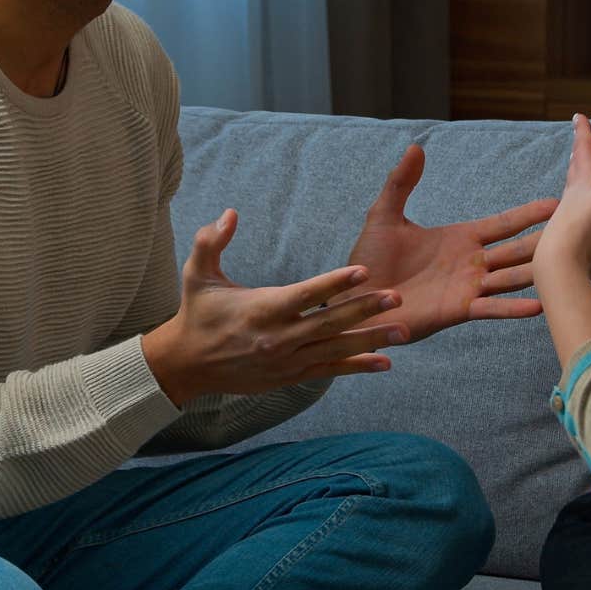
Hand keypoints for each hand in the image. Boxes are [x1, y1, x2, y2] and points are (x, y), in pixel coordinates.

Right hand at [143, 209, 409, 406]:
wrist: (186, 365)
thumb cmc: (196, 312)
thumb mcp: (196, 274)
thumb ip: (211, 241)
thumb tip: (230, 213)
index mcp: (261, 309)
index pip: (305, 294)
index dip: (334, 283)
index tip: (364, 271)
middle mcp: (278, 338)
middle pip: (329, 323)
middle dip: (366, 310)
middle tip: (398, 298)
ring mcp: (286, 360)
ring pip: (336, 350)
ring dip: (371, 341)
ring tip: (403, 332)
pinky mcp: (290, 376)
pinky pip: (329, 370)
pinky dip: (357, 367)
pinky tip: (384, 362)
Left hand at [339, 145, 557, 342]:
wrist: (355, 300)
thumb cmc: (369, 260)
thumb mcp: (385, 216)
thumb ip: (401, 183)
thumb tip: (416, 147)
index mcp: (459, 238)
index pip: (503, 223)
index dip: (529, 213)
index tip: (558, 202)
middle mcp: (471, 263)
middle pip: (517, 250)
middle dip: (546, 241)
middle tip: (579, 231)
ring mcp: (468, 287)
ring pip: (512, 277)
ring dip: (538, 272)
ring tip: (568, 267)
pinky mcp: (458, 310)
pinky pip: (492, 307)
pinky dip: (514, 308)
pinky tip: (540, 306)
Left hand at [538, 101, 590, 279]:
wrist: (562, 262)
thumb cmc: (589, 224)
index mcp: (584, 179)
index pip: (582, 148)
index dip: (583, 131)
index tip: (577, 116)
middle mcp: (572, 193)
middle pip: (575, 166)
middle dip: (579, 150)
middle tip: (578, 138)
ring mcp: (567, 214)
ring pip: (571, 187)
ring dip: (575, 174)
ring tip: (575, 169)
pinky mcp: (567, 233)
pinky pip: (571, 212)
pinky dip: (574, 203)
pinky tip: (572, 212)